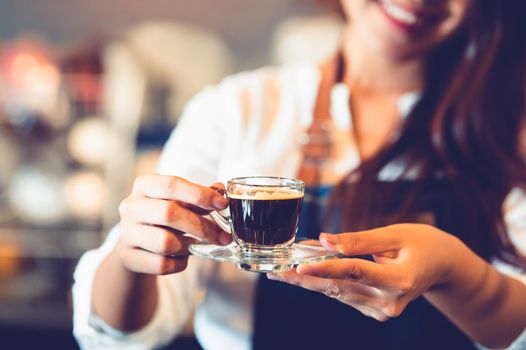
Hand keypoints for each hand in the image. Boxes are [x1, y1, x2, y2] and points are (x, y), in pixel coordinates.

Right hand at [116, 175, 230, 274]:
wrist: (136, 243)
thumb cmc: (163, 217)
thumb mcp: (179, 200)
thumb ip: (199, 195)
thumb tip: (220, 191)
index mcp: (144, 185)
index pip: (172, 184)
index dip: (200, 194)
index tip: (222, 204)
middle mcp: (131, 206)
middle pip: (169, 213)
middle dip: (202, 226)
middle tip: (223, 236)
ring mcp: (126, 233)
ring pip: (166, 242)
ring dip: (189, 246)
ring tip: (196, 244)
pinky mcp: (128, 257)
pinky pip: (162, 264)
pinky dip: (179, 263)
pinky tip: (182, 257)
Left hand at [268, 224, 463, 320]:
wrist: (443, 266)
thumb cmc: (422, 243)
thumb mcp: (394, 234)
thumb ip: (359, 240)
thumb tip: (325, 240)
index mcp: (400, 281)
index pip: (355, 272)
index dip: (325, 268)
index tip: (299, 266)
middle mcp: (390, 302)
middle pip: (339, 288)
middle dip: (304, 278)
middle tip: (275, 270)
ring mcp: (382, 311)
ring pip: (337, 293)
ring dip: (309, 280)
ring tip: (282, 268)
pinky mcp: (375, 311)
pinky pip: (344, 295)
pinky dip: (325, 281)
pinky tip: (305, 271)